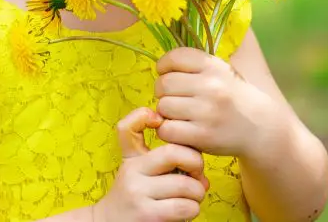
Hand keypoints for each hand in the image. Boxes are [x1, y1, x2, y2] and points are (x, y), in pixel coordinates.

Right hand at [93, 107, 209, 221]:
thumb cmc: (135, 199)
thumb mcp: (139, 173)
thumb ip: (165, 162)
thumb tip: (200, 172)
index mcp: (131, 158)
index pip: (127, 127)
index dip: (143, 116)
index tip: (160, 122)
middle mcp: (132, 172)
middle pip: (173, 153)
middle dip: (196, 163)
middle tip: (197, 176)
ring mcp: (138, 193)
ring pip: (186, 184)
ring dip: (198, 193)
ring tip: (192, 198)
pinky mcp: (147, 215)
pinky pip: (184, 206)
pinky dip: (193, 209)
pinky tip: (186, 211)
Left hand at [154, 47, 276, 158]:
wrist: (260, 127)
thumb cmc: (233, 97)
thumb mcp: (221, 72)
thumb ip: (194, 66)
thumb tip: (160, 66)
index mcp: (214, 67)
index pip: (175, 57)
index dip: (164, 66)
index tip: (166, 73)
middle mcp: (211, 86)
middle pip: (164, 84)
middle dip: (163, 92)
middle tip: (173, 98)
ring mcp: (207, 112)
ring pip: (163, 107)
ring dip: (165, 113)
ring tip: (178, 114)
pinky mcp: (203, 136)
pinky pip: (168, 130)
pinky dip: (168, 131)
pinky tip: (179, 129)